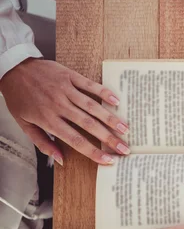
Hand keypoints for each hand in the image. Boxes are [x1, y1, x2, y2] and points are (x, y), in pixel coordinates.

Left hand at [0, 58, 129, 164]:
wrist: (12, 68)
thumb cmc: (19, 98)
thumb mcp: (24, 124)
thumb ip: (43, 143)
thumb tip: (61, 160)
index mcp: (48, 120)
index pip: (75, 140)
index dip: (93, 152)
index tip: (108, 160)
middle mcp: (59, 106)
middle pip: (89, 125)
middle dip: (109, 138)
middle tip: (124, 148)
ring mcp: (65, 90)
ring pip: (92, 107)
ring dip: (111, 118)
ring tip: (125, 129)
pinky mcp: (69, 76)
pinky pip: (90, 85)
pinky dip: (104, 93)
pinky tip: (116, 101)